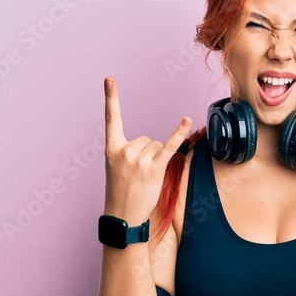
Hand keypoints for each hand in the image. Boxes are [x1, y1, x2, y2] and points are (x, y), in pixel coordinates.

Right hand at [103, 77, 191, 224]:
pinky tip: (187, 119)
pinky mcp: (154, 168)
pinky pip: (169, 145)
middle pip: (146, 138)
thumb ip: (128, 151)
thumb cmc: (121, 192)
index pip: (110, 118)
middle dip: (146, 155)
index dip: (110, 97)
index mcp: (111, 149)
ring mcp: (139, 159)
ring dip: (155, 160)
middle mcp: (124, 151)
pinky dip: (179, 133)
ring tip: (145, 178)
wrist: (123, 217)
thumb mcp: (115, 168)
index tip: (109, 79)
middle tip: (137, 175)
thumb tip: (152, 143)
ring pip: (157, 145)